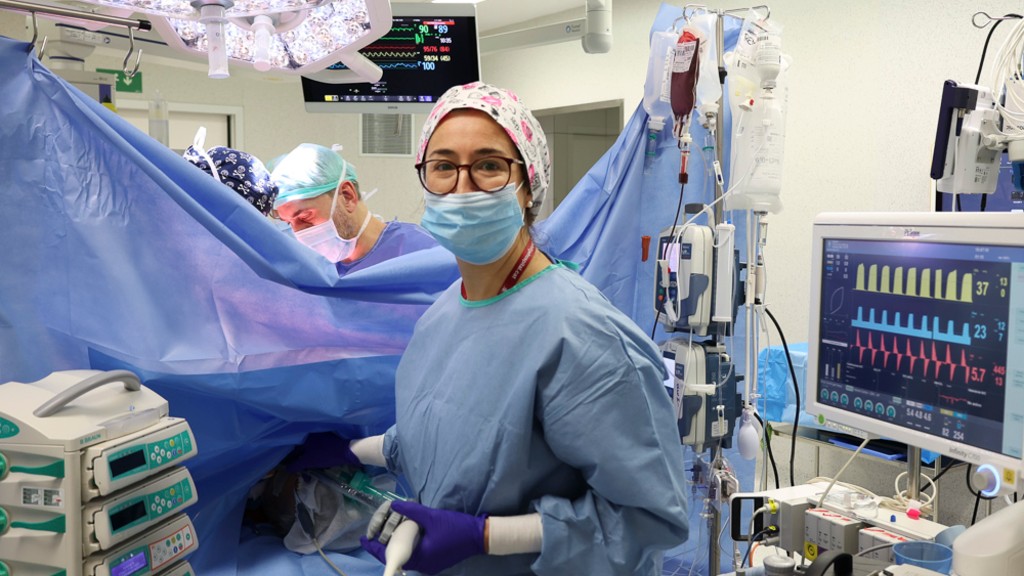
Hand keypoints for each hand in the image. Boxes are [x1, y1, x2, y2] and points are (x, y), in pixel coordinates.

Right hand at [283, 431, 359, 471]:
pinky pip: (316, 447)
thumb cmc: (326, 454)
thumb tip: (286, 468)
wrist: (347, 451)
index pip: (292, 447)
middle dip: (297, 458)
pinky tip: (314, 462)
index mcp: (305, 436)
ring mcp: (320, 436)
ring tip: (304, 467)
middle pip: (300, 447)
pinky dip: (313, 454)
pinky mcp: (328, 439)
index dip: (289, 457)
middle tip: (295, 468)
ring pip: (308, 448)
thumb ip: (296, 464)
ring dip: (306, 457)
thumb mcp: (309, 461)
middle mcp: (311, 433)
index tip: (286, 465)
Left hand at [360, 500, 486, 574]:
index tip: (364, 539)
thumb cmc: (456, 527)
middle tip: (375, 533)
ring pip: (408, 556)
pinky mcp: (436, 562)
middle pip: (398, 557)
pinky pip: (417, 556)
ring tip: (388, 533)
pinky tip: (407, 535)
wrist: (480, 536)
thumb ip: (411, 511)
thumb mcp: (431, 516)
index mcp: (420, 558)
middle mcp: (423, 566)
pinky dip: (409, 547)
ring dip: (398, 546)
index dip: (375, 548)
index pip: (391, 556)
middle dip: (385, 546)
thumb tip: (393, 504)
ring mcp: (430, 565)